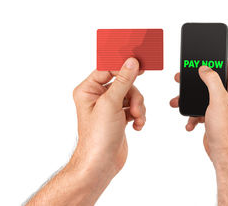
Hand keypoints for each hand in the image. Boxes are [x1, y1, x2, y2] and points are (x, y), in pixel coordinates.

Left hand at [71, 57, 145, 176]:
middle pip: (124, 83)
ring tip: (136, 118)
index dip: (124, 68)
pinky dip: (138, 116)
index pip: (108, 69)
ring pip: (132, 96)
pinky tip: (137, 125)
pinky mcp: (119, 117)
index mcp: (88, 90)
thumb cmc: (97, 137)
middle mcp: (98, 97)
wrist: (101, 164)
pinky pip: (134, 108)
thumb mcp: (111, 103)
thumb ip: (123, 80)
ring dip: (138, 107)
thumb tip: (131, 63)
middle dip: (134, 96)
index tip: (139, 67)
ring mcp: (109, 108)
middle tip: (136, 107)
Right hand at [170, 61, 227, 166]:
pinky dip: (192, 115)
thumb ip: (212, 81)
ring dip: (189, 99)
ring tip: (177, 102)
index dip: (214, 61)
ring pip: (202, 96)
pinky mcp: (213, 116)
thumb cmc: (226, 129)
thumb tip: (205, 68)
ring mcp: (221, 106)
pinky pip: (199, 110)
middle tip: (181, 78)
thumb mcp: (219, 100)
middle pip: (210, 80)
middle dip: (195, 81)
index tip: (201, 59)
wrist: (223, 153)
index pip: (227, 67)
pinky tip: (190, 123)